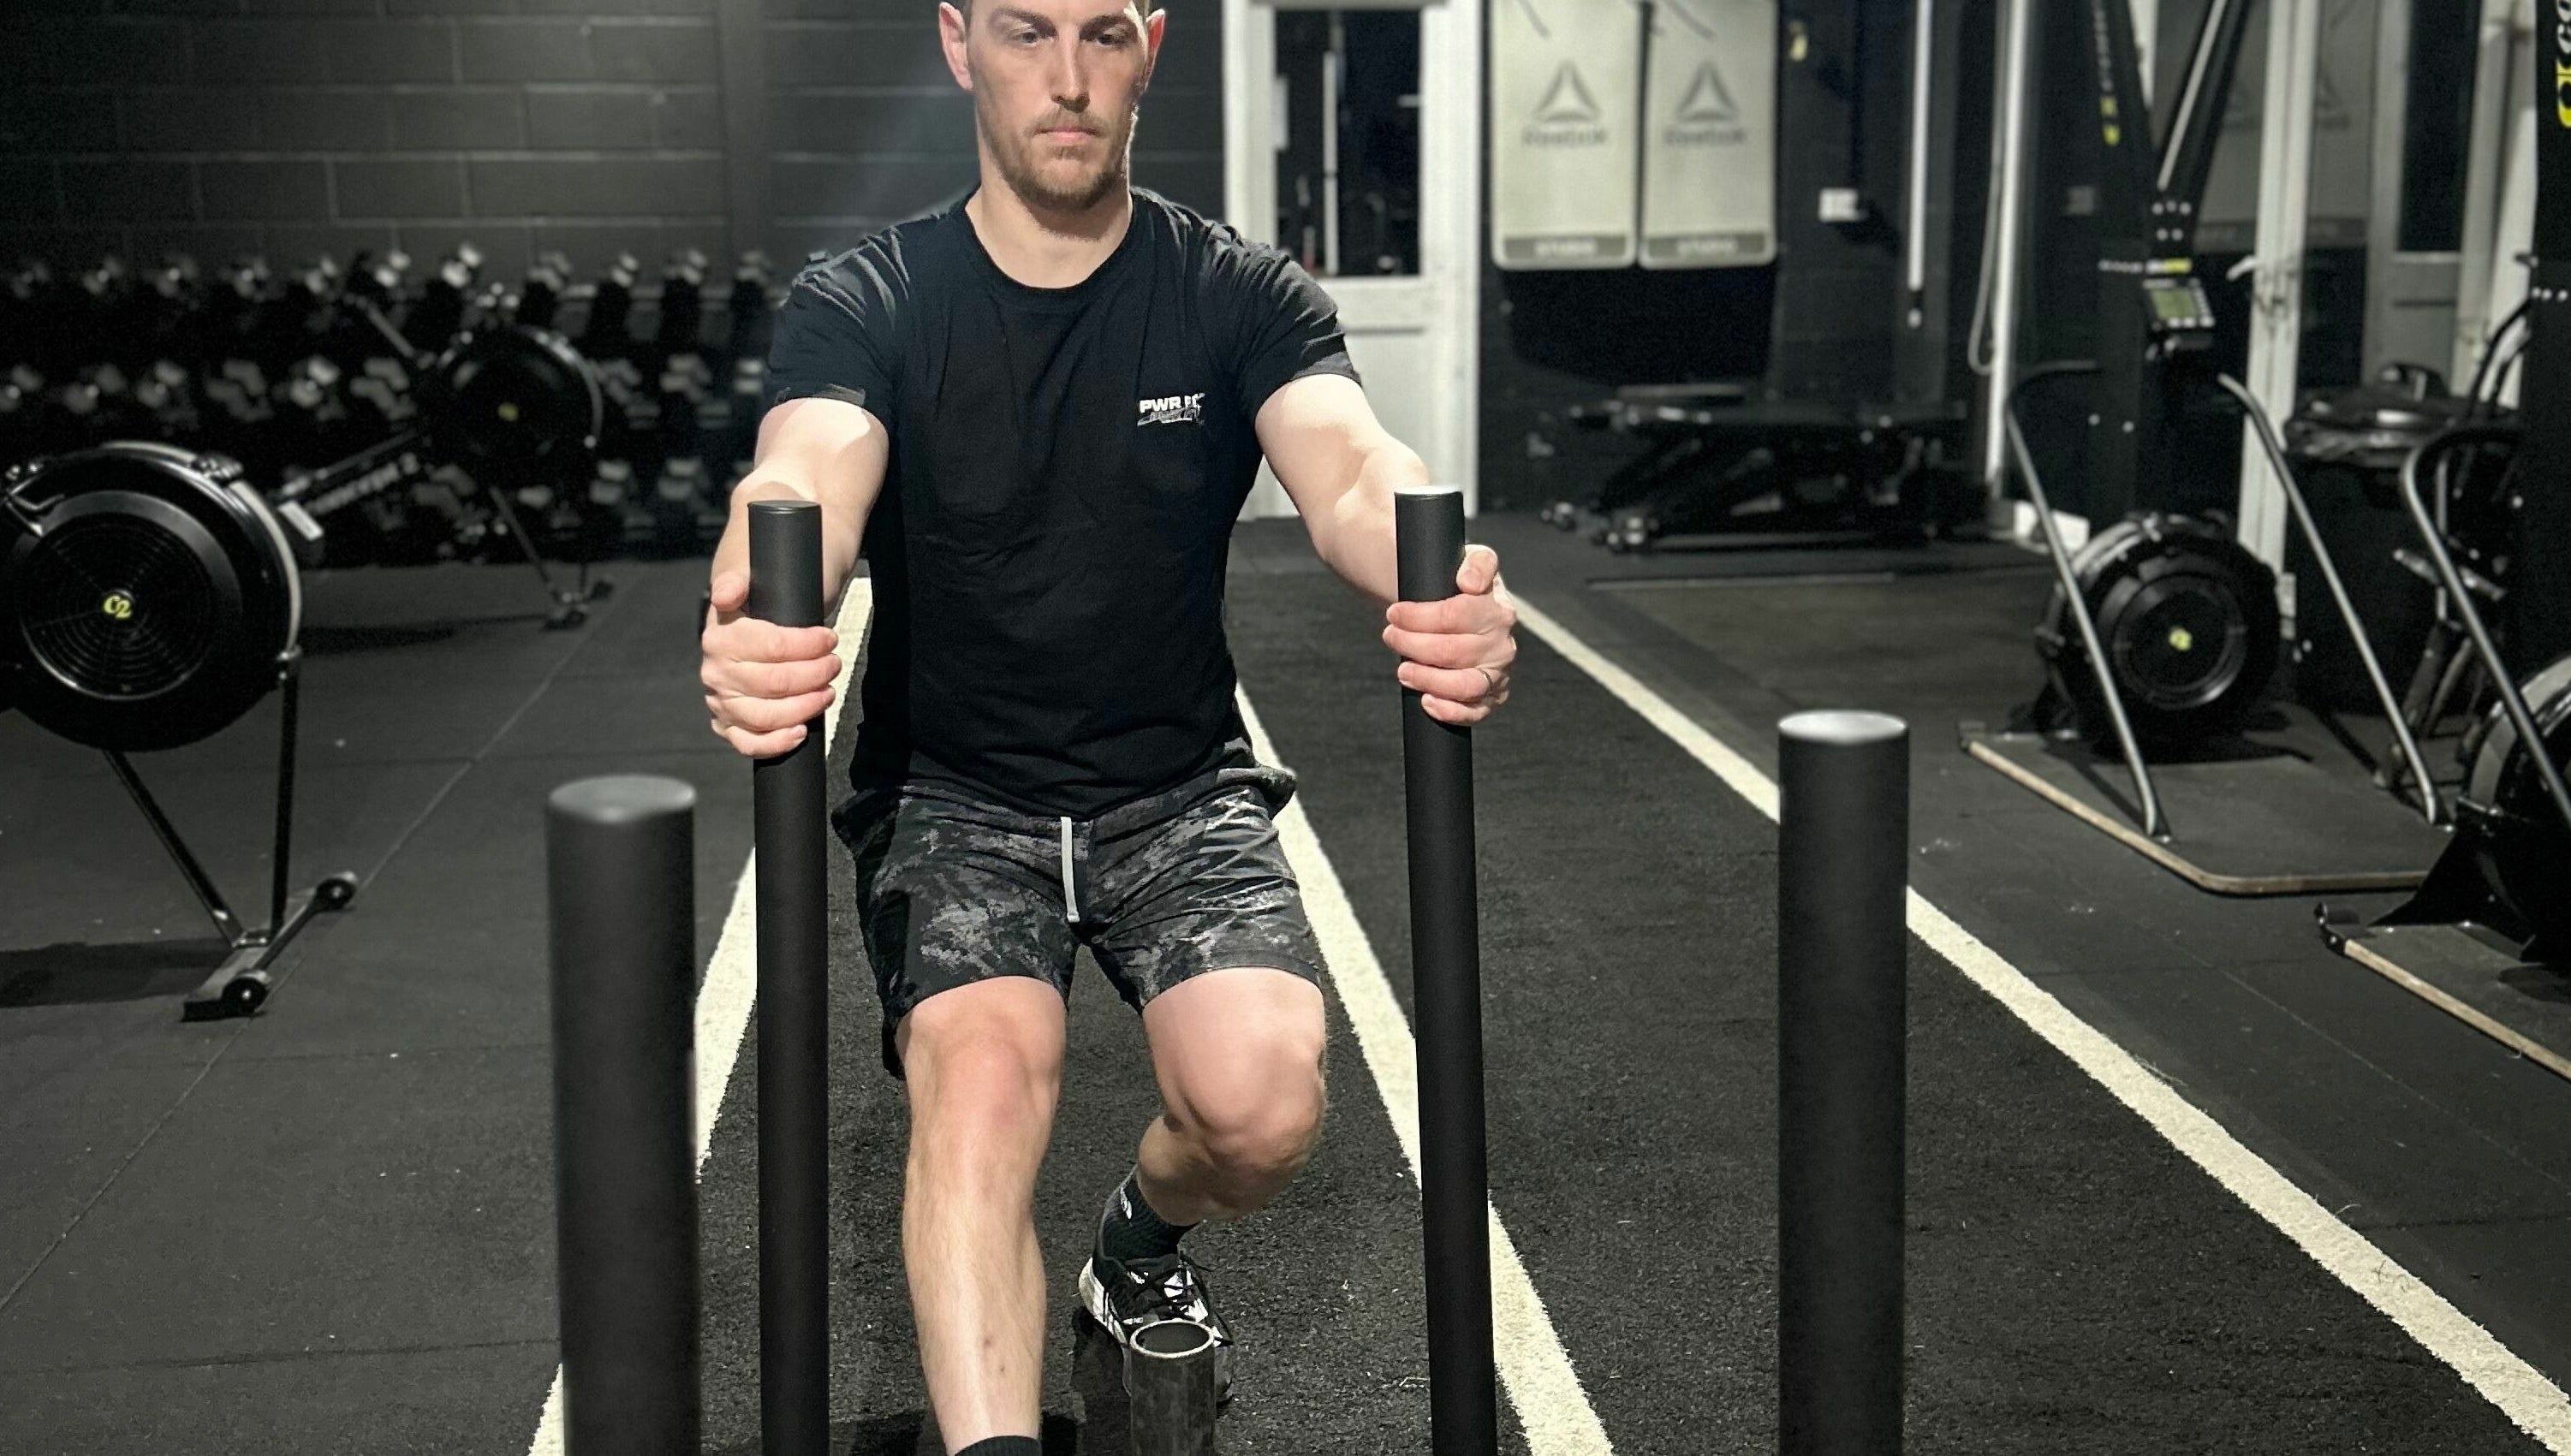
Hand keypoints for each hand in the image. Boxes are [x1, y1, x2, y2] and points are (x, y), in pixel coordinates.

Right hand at [701, 569, 843, 756]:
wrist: (747, 623)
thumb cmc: (758, 604)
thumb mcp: (748, 581)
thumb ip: (736, 581)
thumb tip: (726, 592)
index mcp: (719, 638)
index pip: (771, 646)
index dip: (807, 644)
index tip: (829, 638)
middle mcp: (716, 673)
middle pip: (774, 683)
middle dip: (814, 674)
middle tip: (835, 664)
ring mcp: (722, 702)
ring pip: (766, 717)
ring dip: (805, 707)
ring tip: (828, 692)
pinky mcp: (730, 725)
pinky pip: (749, 744)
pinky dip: (777, 743)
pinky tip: (802, 731)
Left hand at [1382, 544, 1515, 725]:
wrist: (1456, 614)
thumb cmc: (1458, 588)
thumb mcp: (1469, 562)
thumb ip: (1477, 563)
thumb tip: (1470, 582)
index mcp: (1498, 609)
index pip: (1458, 615)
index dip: (1420, 617)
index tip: (1394, 613)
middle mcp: (1503, 644)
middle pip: (1454, 651)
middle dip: (1413, 645)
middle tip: (1390, 636)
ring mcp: (1497, 673)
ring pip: (1465, 685)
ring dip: (1427, 679)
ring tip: (1403, 670)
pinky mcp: (1490, 697)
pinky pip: (1474, 712)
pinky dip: (1450, 711)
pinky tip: (1427, 701)